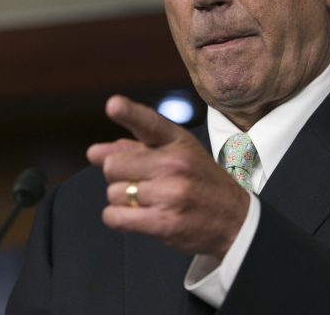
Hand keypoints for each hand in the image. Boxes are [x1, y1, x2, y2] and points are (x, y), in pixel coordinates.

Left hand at [87, 95, 249, 259]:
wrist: (235, 220)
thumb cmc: (200, 183)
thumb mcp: (178, 155)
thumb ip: (135, 149)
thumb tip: (93, 153)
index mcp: (178, 141)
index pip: (149, 123)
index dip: (128, 112)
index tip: (113, 105)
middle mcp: (174, 164)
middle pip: (113, 165)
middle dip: (118, 176)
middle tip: (139, 182)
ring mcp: (170, 194)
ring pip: (113, 193)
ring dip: (122, 200)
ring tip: (147, 201)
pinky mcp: (164, 223)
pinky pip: (115, 216)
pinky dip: (117, 218)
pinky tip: (135, 216)